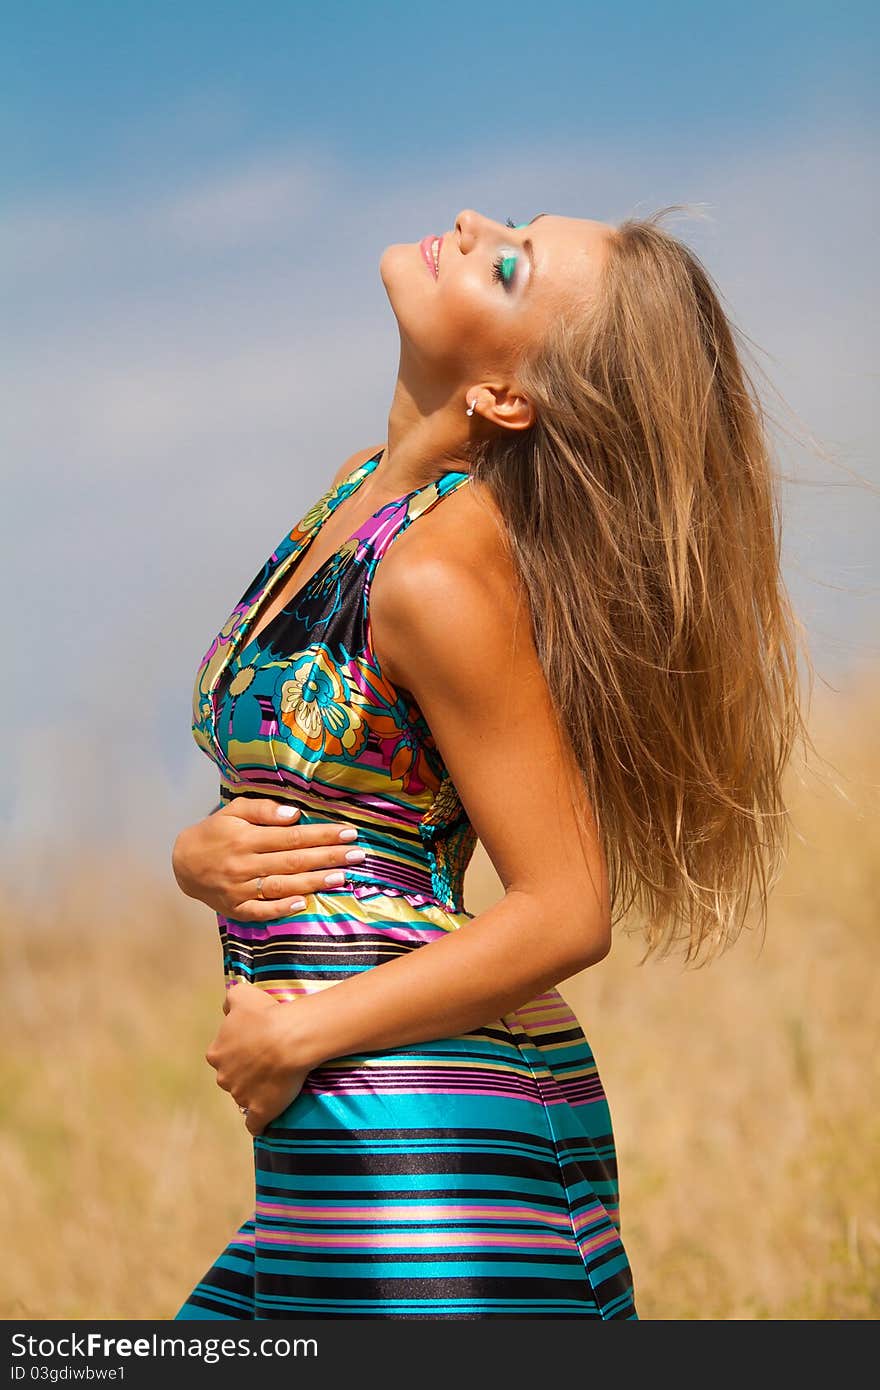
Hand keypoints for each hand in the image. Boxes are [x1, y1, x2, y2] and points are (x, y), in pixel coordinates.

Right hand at [170, 796, 362, 919]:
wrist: (183, 863)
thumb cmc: (215, 832)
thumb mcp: (233, 811)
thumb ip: (263, 810)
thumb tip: (294, 815)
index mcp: (246, 838)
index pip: (292, 836)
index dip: (322, 835)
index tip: (348, 833)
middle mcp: (245, 864)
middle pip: (294, 861)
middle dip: (328, 857)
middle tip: (357, 854)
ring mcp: (241, 889)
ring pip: (283, 886)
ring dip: (315, 882)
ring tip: (342, 876)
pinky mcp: (237, 908)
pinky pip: (262, 911)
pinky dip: (282, 907)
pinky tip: (305, 902)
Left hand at [205, 979, 310, 1136]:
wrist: (289, 1039)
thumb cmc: (266, 1014)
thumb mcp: (242, 994)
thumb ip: (229, 1000)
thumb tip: (226, 1009)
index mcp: (216, 1053)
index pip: (222, 1055)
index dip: (238, 1051)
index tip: (255, 1045)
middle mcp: (224, 1077)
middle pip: (231, 1078)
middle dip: (244, 1072)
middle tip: (266, 1061)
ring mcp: (240, 1097)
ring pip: (243, 1097)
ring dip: (255, 1092)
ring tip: (276, 1081)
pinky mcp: (259, 1112)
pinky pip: (254, 1124)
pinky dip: (259, 1122)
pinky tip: (266, 1118)